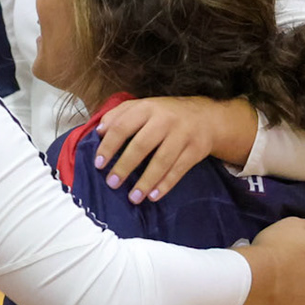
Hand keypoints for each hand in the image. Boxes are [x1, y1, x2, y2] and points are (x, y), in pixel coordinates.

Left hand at [91, 96, 258, 203]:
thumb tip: (98, 132)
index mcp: (146, 108)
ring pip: (162, 161)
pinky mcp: (197, 150)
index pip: (122, 127)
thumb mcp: (142, 107)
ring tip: (133, 197)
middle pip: (141, 145)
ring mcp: (182, 135)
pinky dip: (166, 184)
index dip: (108, 146)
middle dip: (124, 166)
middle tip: (111, 183)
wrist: (206, 116)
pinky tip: (153, 196)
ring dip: (146, 181)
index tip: (98, 164)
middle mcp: (165, 120)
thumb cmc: (164, 114)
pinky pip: (179, 170)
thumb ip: (118, 115)